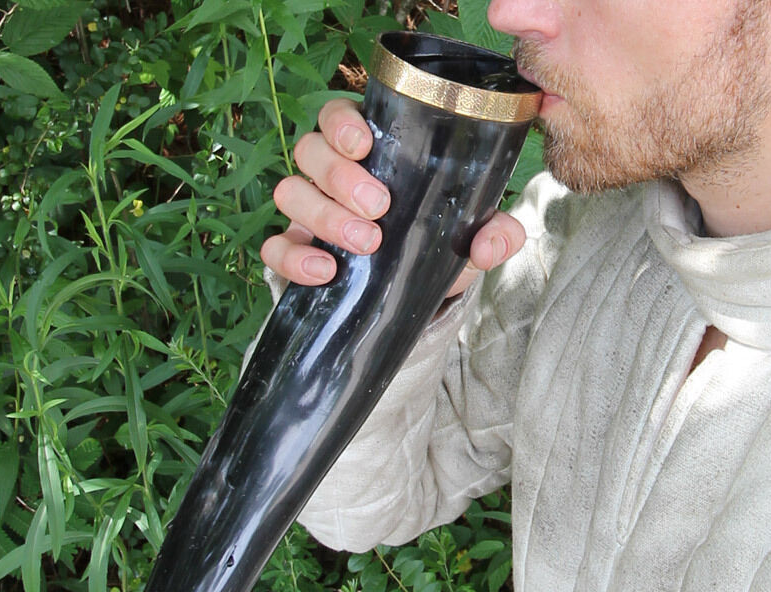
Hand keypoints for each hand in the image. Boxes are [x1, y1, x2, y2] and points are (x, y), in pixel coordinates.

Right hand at [260, 97, 525, 298]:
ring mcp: (309, 213)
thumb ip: (496, 233)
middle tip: (379, 208)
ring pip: (288, 193)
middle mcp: (330, 175)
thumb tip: (491, 242)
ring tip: (366, 244)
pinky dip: (293, 257)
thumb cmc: (438, 246)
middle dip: (339, 177)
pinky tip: (325, 271)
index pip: (337, 117)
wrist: (416, 296)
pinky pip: (274, 247)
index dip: (342, 124)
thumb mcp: (471, 238)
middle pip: (309, 151)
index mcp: (370, 152)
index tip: (365, 146)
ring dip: (323, 215)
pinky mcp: (297, 251)